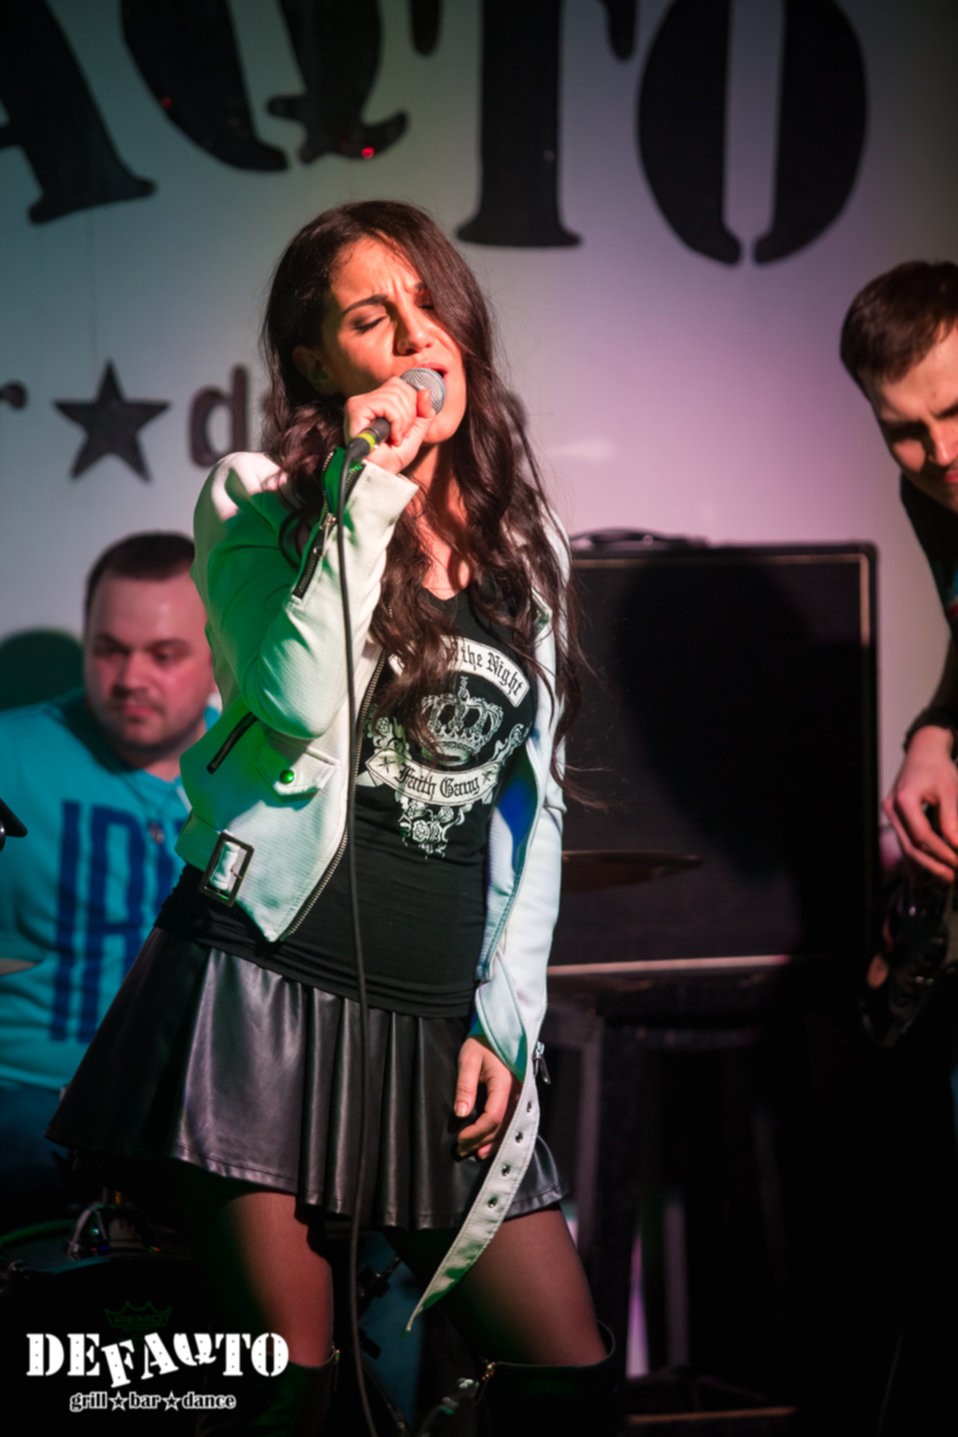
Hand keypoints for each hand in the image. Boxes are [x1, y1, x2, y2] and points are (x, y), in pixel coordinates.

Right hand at [343, 377, 435, 476]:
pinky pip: (388, 405)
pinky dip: (396, 423)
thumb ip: (423, 413)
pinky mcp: (356, 408)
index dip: (412, 406)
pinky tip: (390, 437)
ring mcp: (359, 403)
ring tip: (395, 438)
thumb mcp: (416, 434)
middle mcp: (366, 400)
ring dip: (403, 422)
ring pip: (395, 396)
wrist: (378, 476)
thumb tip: (425, 391)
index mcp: (378, 403)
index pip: (400, 386)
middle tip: (400, 435)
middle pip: (399, 387)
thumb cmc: (391, 459)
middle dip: (409, 415)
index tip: (405, 430)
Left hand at [453, 1035, 519, 1160]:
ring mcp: (520, 1097)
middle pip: (501, 1126)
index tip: (459, 1138)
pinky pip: (512, 1122)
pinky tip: (489, 1145)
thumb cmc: (481, 1045)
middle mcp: (517, 1093)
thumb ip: (465, 1087)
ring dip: (492, 1143)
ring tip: (475, 1153)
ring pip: (509, 1127)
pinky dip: (500, 1136)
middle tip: (461, 1150)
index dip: (476, 1132)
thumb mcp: (468, 1061)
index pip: (493, 1116)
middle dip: (481, 1141)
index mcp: (505, 1083)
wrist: (498, 1034)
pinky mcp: (518, 1098)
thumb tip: (460, 1114)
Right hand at [883, 725, 957, 879]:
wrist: (924, 751)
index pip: (923, 835)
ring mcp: (891, 814)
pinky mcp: (896, 818)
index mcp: (904, 800)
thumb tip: (957, 845)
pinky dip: (916, 859)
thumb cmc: (936, 767)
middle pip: (911, 846)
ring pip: (907, 847)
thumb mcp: (950, 790)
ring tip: (948, 877)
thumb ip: (951, 818)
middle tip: (955, 877)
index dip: (943, 853)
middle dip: (935, 865)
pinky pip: (905, 842)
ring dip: (928, 865)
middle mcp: (892, 809)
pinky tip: (922, 877)